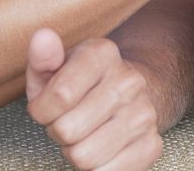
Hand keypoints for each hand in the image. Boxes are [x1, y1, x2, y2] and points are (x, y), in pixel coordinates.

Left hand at [27, 29, 163, 170]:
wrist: (127, 97)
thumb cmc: (79, 85)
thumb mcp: (53, 69)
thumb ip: (42, 57)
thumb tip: (42, 37)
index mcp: (103, 53)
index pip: (59, 96)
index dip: (41, 110)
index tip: (49, 105)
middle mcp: (129, 80)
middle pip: (67, 130)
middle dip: (58, 131)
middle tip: (69, 119)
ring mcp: (144, 113)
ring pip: (84, 157)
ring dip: (75, 151)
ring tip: (84, 133)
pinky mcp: (152, 144)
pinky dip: (97, 167)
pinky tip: (102, 147)